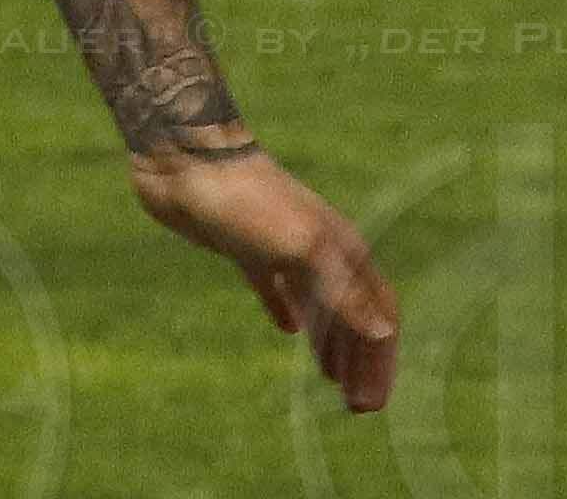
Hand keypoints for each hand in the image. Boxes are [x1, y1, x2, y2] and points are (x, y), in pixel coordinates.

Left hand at [132, 140, 397, 412]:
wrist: (185, 158)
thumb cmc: (246, 200)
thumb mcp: (299, 247)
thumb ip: (340, 288)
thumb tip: (381, 331)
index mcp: (341, 249)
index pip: (379, 313)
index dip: (381, 358)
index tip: (372, 402)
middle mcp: (320, 250)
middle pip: (352, 314)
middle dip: (359, 361)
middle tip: (356, 408)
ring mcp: (282, 248)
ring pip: (318, 304)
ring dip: (329, 344)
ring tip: (331, 382)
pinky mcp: (245, 248)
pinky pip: (275, 286)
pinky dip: (285, 309)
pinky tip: (287, 330)